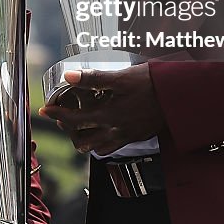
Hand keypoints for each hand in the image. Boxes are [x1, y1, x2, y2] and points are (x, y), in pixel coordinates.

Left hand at [40, 65, 163, 155]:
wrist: (177, 97)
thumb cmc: (151, 84)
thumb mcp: (120, 77)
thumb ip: (93, 78)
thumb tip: (68, 76)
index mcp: (108, 116)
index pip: (73, 120)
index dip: (56, 115)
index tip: (46, 110)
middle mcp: (114, 131)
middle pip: (82, 139)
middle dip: (67, 129)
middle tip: (61, 118)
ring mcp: (125, 136)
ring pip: (96, 147)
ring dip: (83, 139)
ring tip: (78, 126)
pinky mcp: (135, 137)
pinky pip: (112, 147)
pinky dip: (101, 142)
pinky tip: (101, 130)